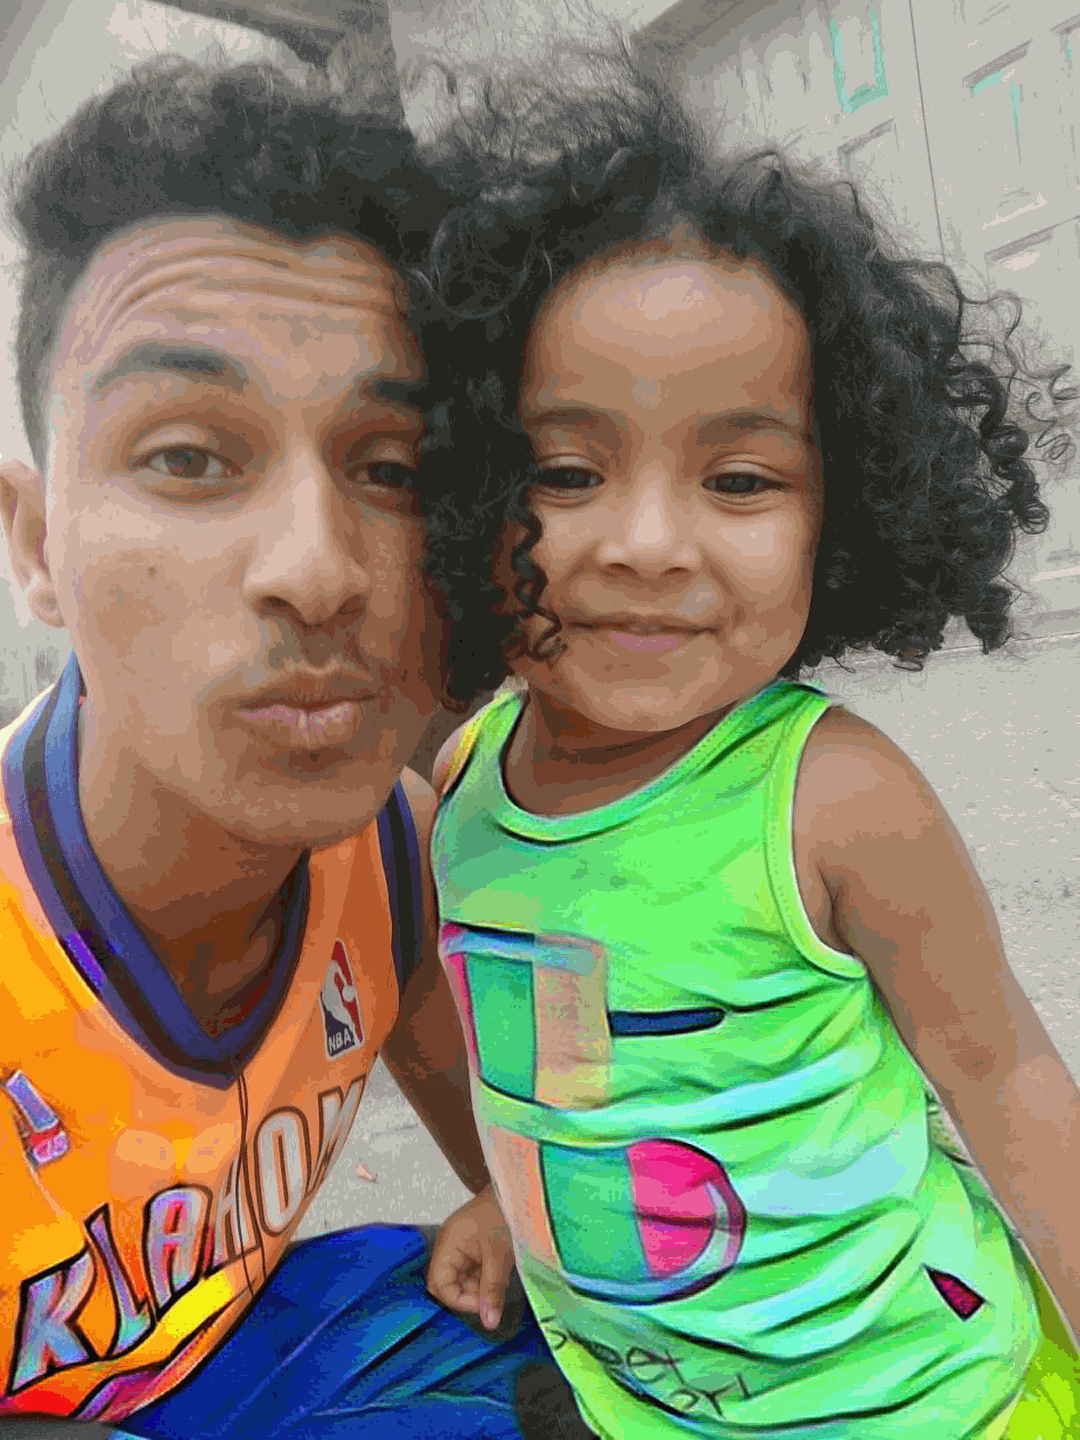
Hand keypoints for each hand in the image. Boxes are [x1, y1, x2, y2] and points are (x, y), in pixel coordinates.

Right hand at [426, 1183, 515, 1330]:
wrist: (520, 1188)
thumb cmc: (505, 1213)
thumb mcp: (499, 1255)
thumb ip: (492, 1290)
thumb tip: (489, 1322)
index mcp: (448, 1244)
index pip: (439, 1283)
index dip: (457, 1299)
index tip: (482, 1304)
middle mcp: (451, 1246)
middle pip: (449, 1283)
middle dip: (468, 1296)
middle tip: (491, 1299)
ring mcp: (463, 1246)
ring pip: (464, 1280)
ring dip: (480, 1288)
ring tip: (500, 1283)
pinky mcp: (476, 1247)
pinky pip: (475, 1271)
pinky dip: (486, 1280)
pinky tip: (501, 1277)